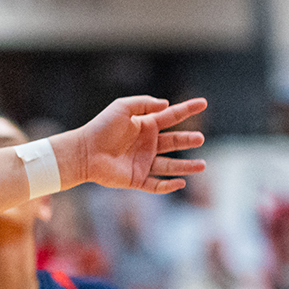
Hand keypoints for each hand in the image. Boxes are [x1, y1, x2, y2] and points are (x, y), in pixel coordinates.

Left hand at [71, 96, 206, 193]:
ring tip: (202, 165)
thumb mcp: (122, 107)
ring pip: (170, 165)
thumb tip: (166, 104)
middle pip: (174, 142)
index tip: (204, 102)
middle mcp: (147, 144)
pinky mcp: (137, 179)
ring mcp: (143, 162)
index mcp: (145, 125)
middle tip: (200, 138)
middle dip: (188, 140)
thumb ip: (144, 103)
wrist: (84, 152)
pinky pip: (156, 184)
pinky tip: (180, 182)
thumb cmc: (101, 127)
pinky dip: (169, 185)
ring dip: (186, 166)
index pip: (171, 116)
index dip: (187, 109)